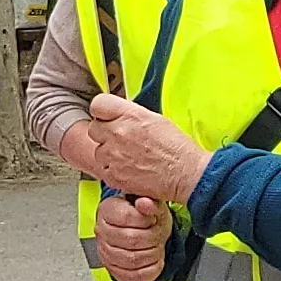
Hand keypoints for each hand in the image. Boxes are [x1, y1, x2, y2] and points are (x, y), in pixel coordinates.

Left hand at [76, 94, 209, 203]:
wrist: (186, 175)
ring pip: (97, 150)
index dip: (102, 111)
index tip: (107, 116)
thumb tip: (118, 115)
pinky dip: (112, 169)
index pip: (98, 104)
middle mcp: (118, 133)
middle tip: (120, 139)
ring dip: (108, 153)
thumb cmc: (177, 149)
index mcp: (129, 115)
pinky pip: (102, 169)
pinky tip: (129, 169)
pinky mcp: (113, 175)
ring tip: (128, 156)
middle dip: (104, 133)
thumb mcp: (155, 119)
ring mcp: (113, 155)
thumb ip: (130, 114)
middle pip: (94, 128)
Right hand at [95, 190, 170, 280]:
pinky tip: (153, 261)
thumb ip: (150, 203)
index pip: (127, 217)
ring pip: (131, 259)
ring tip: (156, 247)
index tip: (152, 220)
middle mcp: (102, 231)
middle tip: (157, 235)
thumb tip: (144, 203)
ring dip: (151, 254)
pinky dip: (149, 271)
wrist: (143, 230)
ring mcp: (105, 251)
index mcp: (108, 210)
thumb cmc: (146, 217)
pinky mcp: (113, 269)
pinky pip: (132, 276)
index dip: (145, 220)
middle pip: (130, 239)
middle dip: (152, 238)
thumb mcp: (153, 204)